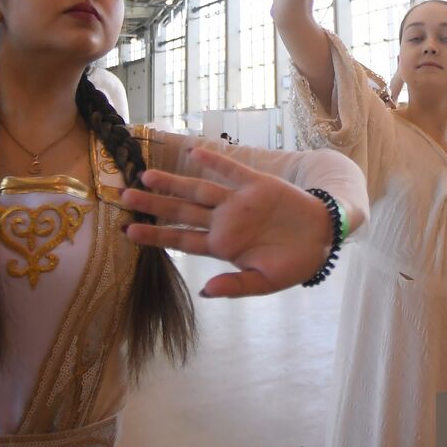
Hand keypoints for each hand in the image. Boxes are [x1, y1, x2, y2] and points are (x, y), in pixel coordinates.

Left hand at [122, 148, 333, 297]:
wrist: (323, 238)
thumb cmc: (294, 263)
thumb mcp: (265, 283)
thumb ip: (236, 287)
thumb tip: (205, 292)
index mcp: (223, 246)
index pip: (182, 240)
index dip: (155, 235)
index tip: (128, 232)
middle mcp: (224, 221)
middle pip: (181, 212)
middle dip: (153, 205)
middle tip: (122, 196)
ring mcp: (238, 202)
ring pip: (198, 190)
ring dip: (173, 183)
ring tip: (145, 176)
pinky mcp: (257, 184)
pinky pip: (231, 170)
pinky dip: (214, 161)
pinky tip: (193, 153)